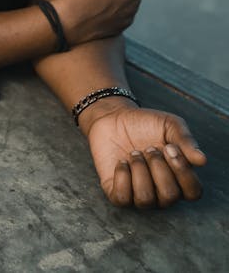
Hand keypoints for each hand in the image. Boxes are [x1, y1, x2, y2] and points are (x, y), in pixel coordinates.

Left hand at [85, 104, 206, 207]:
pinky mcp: (117, 193)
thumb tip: (202, 160)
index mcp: (179, 179)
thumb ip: (186, 140)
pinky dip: (122, 176)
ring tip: (134, 153)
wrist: (114, 117)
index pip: (193, 192)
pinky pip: (122, 198)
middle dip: (157, 166)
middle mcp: (162, 193)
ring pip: (145, 199)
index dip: (183, 171)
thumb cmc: (145, 124)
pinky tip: (121, 162)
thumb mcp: (170, 125)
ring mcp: (139, 195)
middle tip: (148, 148)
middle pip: (169, 195)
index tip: (170, 147)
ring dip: (139, 170)